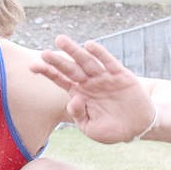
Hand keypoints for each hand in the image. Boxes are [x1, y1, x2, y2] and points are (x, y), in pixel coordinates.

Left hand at [32, 36, 155, 142]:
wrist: (138, 127)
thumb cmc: (112, 129)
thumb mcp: (90, 128)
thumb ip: (78, 114)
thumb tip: (74, 98)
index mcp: (79, 94)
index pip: (60, 80)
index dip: (47, 72)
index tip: (32, 66)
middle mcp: (89, 83)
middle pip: (70, 69)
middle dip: (57, 61)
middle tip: (44, 53)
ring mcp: (104, 78)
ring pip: (86, 62)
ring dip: (74, 51)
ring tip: (60, 40)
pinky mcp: (120, 75)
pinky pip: (109, 62)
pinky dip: (100, 53)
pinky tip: (89, 45)